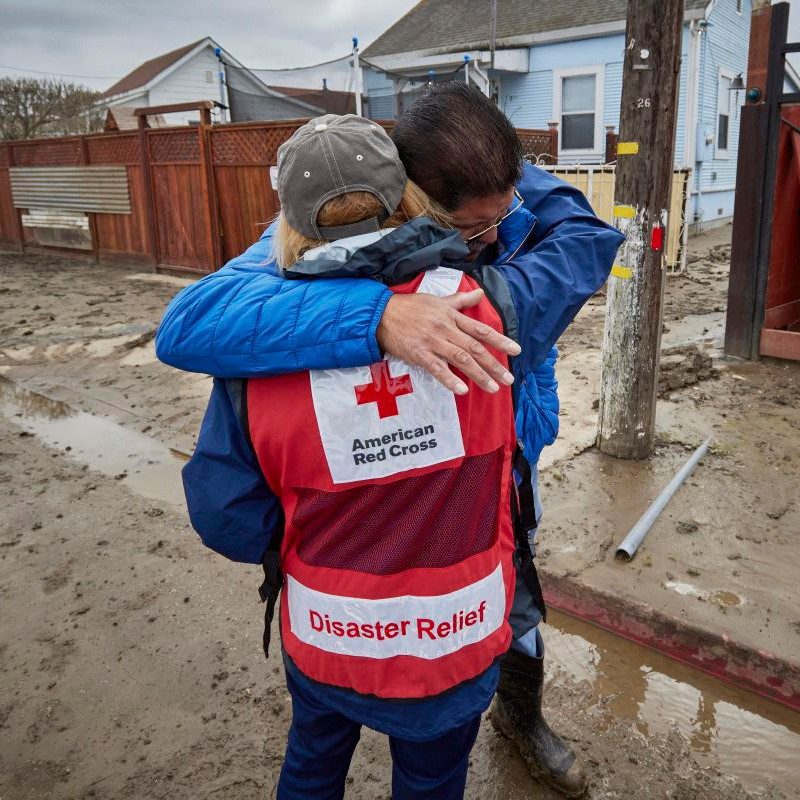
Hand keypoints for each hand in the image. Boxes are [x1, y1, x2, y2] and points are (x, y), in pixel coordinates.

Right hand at [376, 289, 520, 393]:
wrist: (382, 314)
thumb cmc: (410, 307)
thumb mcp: (437, 300)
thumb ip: (460, 301)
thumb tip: (479, 293)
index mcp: (451, 316)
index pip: (480, 330)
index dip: (500, 340)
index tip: (516, 350)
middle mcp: (446, 328)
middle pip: (475, 348)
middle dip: (494, 364)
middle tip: (509, 379)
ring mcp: (433, 342)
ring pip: (461, 360)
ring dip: (479, 375)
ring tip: (493, 388)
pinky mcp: (419, 354)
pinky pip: (437, 369)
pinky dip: (450, 380)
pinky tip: (462, 391)